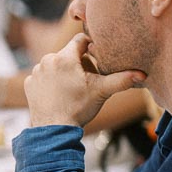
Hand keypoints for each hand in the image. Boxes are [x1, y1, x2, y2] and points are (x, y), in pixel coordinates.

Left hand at [24, 33, 145, 128]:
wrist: (53, 130)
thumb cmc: (78, 109)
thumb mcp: (101, 92)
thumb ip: (121, 80)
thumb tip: (141, 74)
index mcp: (65, 57)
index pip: (81, 40)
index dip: (91, 47)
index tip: (97, 56)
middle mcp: (47, 60)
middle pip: (68, 54)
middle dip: (78, 63)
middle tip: (87, 79)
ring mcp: (36, 72)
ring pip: (55, 65)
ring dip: (64, 72)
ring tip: (72, 89)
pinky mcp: (29, 84)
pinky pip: (43, 77)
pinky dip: (51, 82)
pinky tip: (58, 94)